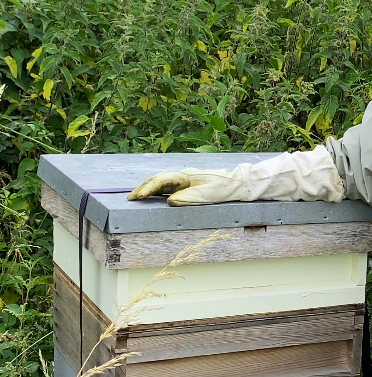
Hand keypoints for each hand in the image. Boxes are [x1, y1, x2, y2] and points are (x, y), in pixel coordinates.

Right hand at [128, 168, 242, 205]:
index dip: (149, 188)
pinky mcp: (188, 184)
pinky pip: (168, 186)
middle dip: (143, 187)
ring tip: (136, 196)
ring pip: (162, 182)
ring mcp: (185, 179)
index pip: (162, 180)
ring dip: (148, 188)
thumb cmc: (222, 189)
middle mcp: (183, 175)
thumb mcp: (205, 196)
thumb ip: (186, 198)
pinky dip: (157, 190)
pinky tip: (151, 195)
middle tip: (130, 197)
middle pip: (158, 179)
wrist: (236, 183)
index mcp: (185, 176)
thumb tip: (169, 201)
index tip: (138, 196)